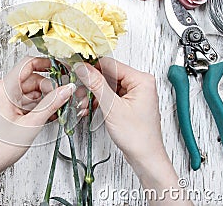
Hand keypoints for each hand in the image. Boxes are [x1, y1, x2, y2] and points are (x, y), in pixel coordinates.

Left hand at [0, 57, 82, 204]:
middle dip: (50, 87)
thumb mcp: (30, 125)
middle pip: (32, 79)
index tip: (63, 68)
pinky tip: (49, 116)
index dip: (47, 63)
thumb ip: (51, 105)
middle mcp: (3, 92)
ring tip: (59, 110)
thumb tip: (66, 89)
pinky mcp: (8, 112)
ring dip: (46, 99)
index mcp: (4, 89)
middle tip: (65, 97)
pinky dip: (38, 108)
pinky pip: (26, 103)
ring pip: (31, 92)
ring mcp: (5, 102)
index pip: (28, 64)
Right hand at [74, 58, 192, 205]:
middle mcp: (139, 84)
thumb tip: (84, 68)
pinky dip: (98, 102)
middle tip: (79, 94)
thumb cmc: (138, 136)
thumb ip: (96, 84)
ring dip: (92, 95)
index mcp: (141, 80)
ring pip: (106, 86)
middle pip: (107, 75)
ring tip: (83, 105)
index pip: (110, 64)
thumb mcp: (112, 107)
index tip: (76, 71)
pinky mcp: (128, 102)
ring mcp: (134, 93)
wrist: (145, 157)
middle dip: (90, 86)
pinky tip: (89, 109)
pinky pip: (109, 96)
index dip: (91, 68)